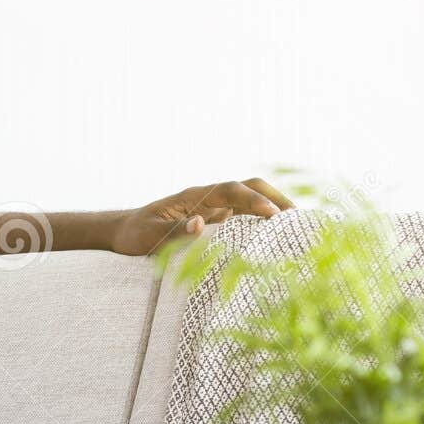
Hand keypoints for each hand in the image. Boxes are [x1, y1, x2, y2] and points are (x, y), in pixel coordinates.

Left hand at [110, 178, 293, 255]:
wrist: (125, 231)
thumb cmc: (136, 234)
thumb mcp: (150, 236)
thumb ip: (175, 230)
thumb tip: (200, 224)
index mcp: (194, 197)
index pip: (231, 190)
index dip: (253, 200)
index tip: (273, 215)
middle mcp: (208, 198)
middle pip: (249, 187)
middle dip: (275, 196)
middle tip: (299, 217)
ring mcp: (214, 208)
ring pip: (251, 200)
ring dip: (274, 208)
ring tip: (298, 227)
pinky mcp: (216, 220)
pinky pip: (245, 216)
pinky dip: (263, 222)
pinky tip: (278, 236)